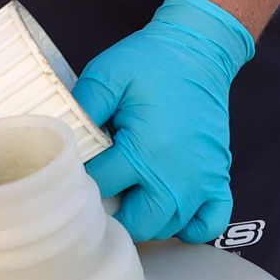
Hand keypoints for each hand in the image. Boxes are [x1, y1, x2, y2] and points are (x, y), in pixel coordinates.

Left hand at [71, 0, 255, 243]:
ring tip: (130, 196)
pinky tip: (171, 213)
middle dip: (114, 216)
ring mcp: (201, 180)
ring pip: (168, 228)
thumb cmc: (152, 62)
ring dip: (146, 221)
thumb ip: (82, 108)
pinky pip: (209, 224)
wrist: (199, 52)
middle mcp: (176, 175)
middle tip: (102, 191)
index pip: (101, 188)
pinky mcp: (218, 178)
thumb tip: (61, 139)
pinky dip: (191, 228)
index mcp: (145, 150)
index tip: (76, 169)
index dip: (82, 182)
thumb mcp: (107, 75)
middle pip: (137, 224)